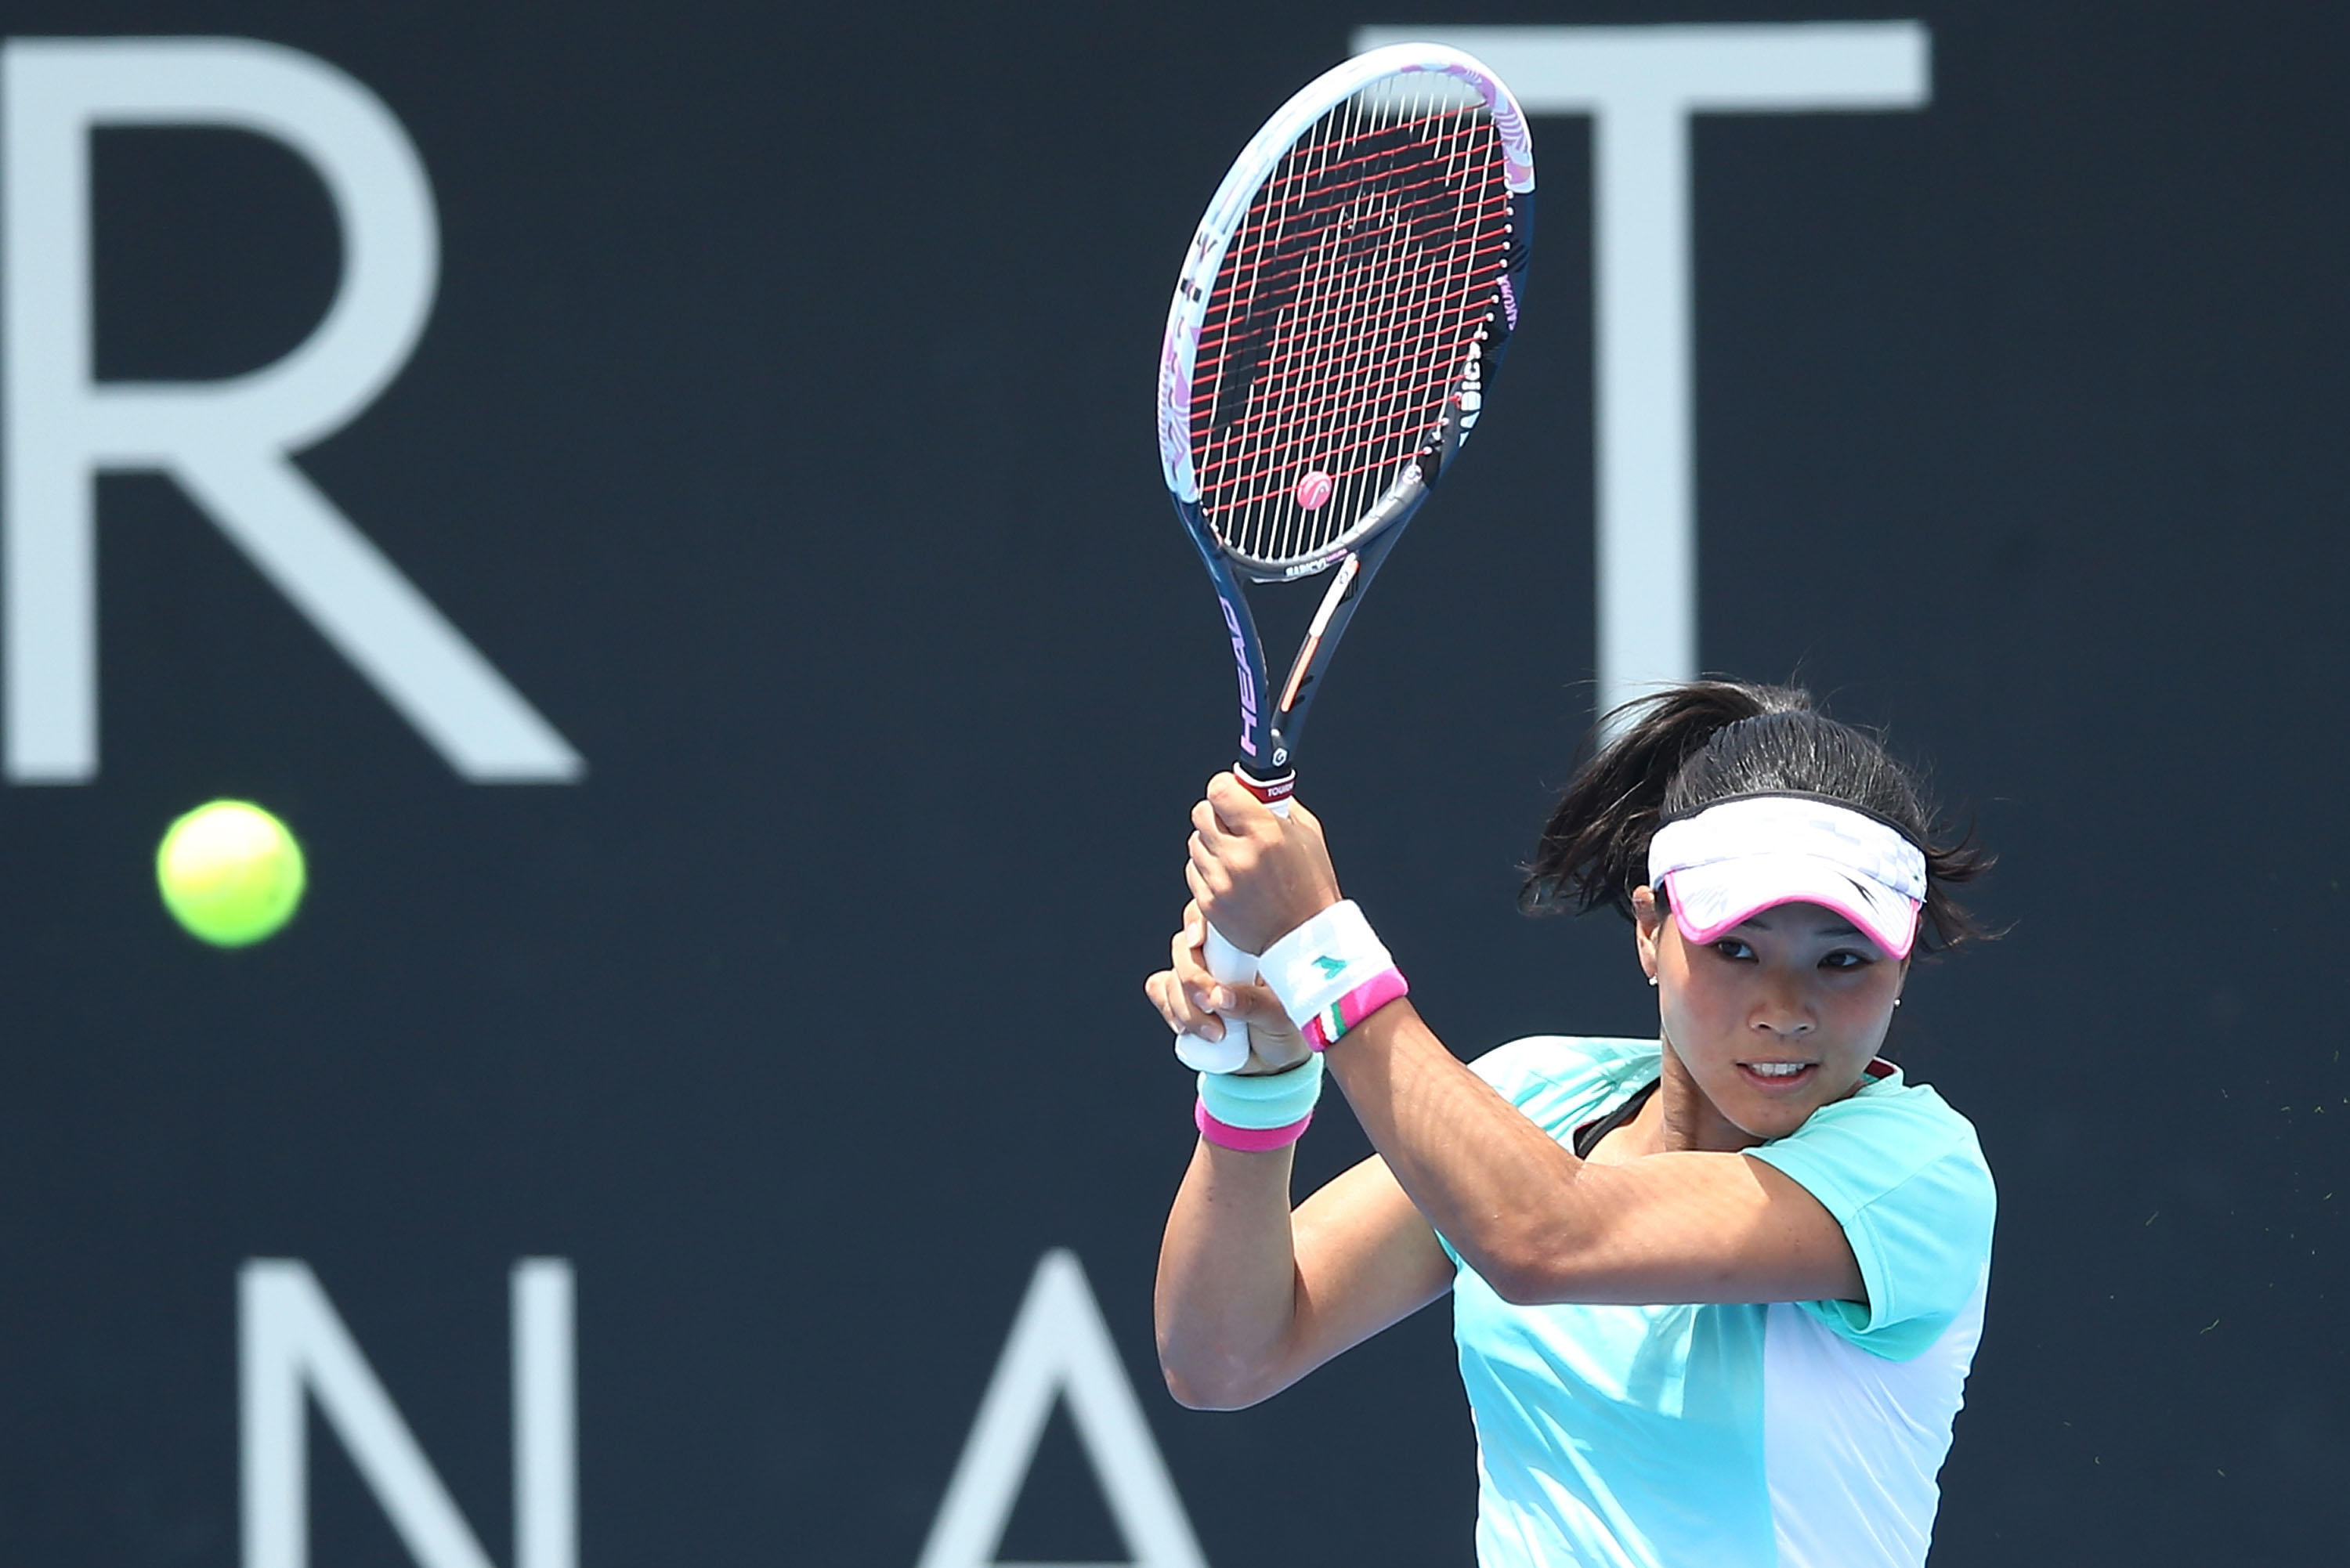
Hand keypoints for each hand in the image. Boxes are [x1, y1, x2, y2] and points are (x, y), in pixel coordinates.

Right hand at [1143, 902, 1313, 1073]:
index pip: (1213, 916)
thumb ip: (1254, 1004)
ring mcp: (1195, 974)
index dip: (1198, 922)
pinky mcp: (1179, 996)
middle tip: (1213, 1005)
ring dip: (1185, 1008)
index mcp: (1245, 945)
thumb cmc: (1286, 1031)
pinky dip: (1169, 1010)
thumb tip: (1221, 997)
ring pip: (1171, 976)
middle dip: (1192, 980)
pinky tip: (1189, 1030)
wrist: (1273, 1064)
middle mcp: (1217, 954)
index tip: (1198, 941)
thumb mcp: (1281, 1017)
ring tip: (1216, 1034)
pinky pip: (1159, 991)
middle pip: (1184, 947)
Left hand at [1184, 775, 1342, 955]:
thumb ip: (1279, 806)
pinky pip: (1194, 870)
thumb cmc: (1311, 886)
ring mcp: (1221, 881)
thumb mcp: (1308, 835)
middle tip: (1232, 822)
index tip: (1231, 791)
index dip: (1225, 787)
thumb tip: (1257, 788)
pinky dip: (1208, 869)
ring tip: (1236, 854)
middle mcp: (1238, 856)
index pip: (1219, 790)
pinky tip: (1230, 876)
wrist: (1305, 939)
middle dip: (1216, 813)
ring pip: (1195, 842)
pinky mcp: (1209, 903)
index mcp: (1265, 833)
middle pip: (1201, 813)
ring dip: (1211, 842)